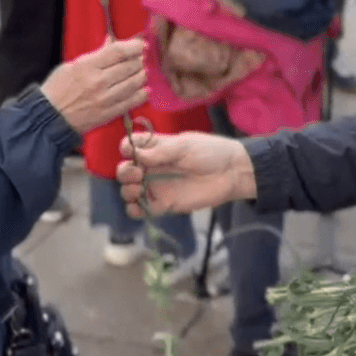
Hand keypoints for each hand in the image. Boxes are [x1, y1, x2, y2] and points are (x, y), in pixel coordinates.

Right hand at [40, 38, 147, 133]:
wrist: (49, 117)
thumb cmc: (57, 89)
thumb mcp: (71, 65)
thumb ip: (96, 54)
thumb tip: (111, 42)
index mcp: (87, 66)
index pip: (118, 51)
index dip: (134, 46)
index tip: (141, 45)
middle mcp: (98, 82)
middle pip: (129, 66)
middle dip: (140, 60)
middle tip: (143, 58)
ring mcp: (105, 99)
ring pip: (134, 83)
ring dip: (143, 76)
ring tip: (144, 71)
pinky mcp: (108, 114)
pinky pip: (131, 102)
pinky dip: (142, 94)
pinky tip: (145, 89)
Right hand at [116, 131, 254, 216]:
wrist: (231, 173)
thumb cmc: (210, 152)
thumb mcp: (185, 145)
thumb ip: (160, 151)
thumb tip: (135, 154)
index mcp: (155, 148)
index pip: (130, 147)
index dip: (126, 149)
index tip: (131, 151)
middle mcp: (152, 167)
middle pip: (124, 170)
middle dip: (124, 172)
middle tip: (137, 173)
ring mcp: (157, 186)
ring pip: (128, 191)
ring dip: (127, 191)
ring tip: (139, 189)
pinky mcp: (164, 204)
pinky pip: (141, 210)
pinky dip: (134, 210)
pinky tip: (140, 205)